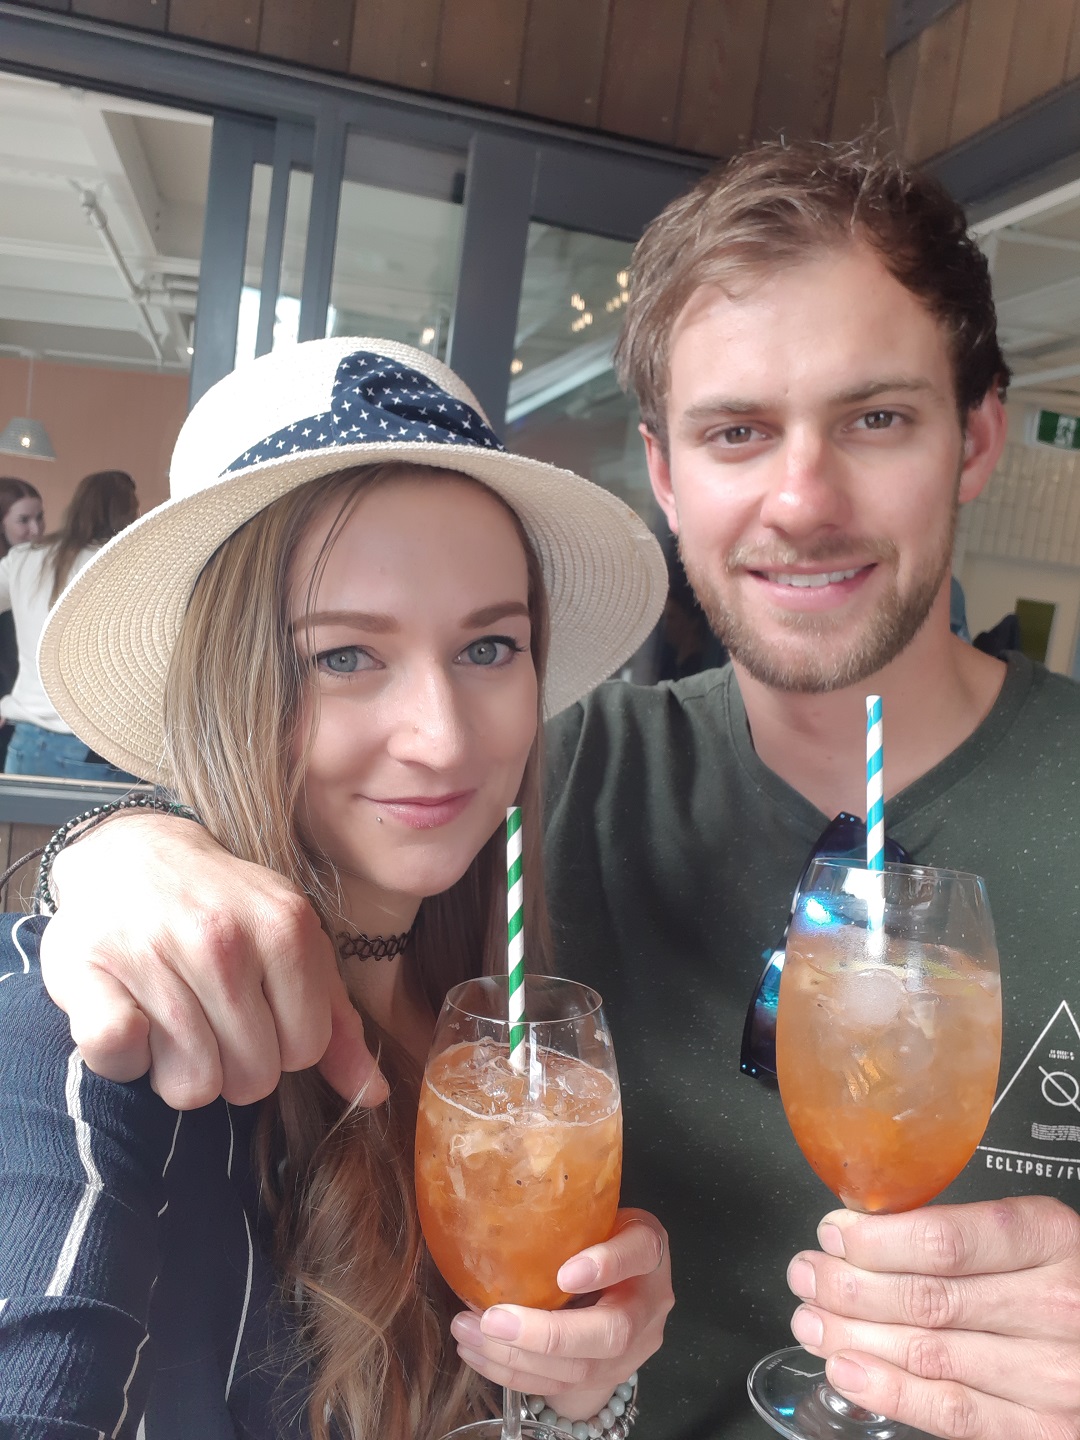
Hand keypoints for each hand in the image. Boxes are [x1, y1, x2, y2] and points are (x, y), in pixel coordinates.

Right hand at [40, 813, 385, 1108]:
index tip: (259, 1015)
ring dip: (180, 1069)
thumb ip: (336, 1021)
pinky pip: (117, 1053)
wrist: (136, 854)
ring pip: (191, 1085)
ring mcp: (152, 952)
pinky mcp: (86, 968)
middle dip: (234, 1066)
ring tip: (173, 1020)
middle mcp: (222, 938)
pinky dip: (124, 1057)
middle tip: (212, 1020)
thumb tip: (375, 1095)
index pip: (306, 1051)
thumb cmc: (226, 911)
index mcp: (286, 929)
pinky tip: (131, 1018)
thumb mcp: (295, 947)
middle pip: (252, 1079)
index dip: (283, 1047)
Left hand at [449, 1208, 671, 1420]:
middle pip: (612, 1332)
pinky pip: (558, 1386)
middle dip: (547, 1335)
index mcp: (649, 1251)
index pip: (639, 1253)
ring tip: (468, 1332)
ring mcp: (631, 1351)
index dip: (606, 1265)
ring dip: (516, 1357)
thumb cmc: (601, 1237)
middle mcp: (648, 1306)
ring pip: (579, 1369)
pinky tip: (477, 1352)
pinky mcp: (603, 1378)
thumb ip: (570, 1216)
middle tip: (493, 1320)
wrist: (626, 1287)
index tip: (564, 1274)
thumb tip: (497, 1200)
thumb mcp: (598, 1215)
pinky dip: (513, 1373)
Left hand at [786, 1195, 1079, 1438]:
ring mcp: (1052, 1376)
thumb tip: (876, 1230)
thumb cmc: (1076, 1280)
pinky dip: (890, 1391)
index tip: (834, 1234)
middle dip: (849, 1286)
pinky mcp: (1046, 1431)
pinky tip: (847, 1370)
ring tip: (811, 1320)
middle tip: (807, 1275)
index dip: (875, 1240)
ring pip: (928, 1353)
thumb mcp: (1040, 1235)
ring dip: (854, 1336)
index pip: (945, 1241)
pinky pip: (954, 1412)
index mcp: (1050, 1238)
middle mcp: (1056, 1306)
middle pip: (927, 1297)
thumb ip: (972, 1233)